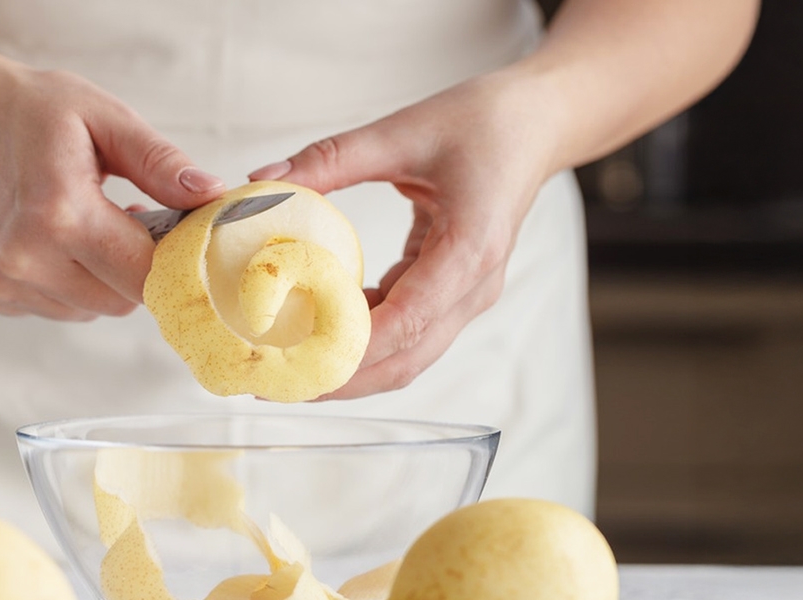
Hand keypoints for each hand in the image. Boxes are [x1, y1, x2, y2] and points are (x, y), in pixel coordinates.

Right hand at [0, 53, 224, 319]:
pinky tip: (44, 239)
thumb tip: (207, 196)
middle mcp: (20, 257)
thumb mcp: (102, 117)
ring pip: (84, 310)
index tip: (173, 231)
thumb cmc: (26, 112)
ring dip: (95, 278)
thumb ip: (159, 161)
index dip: (172, 257)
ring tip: (79, 225)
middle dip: (133, 268)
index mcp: (57, 212)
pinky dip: (58, 282)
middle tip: (123, 220)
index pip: (146, 273)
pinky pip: (47, 308)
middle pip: (119, 302)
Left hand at [249, 73, 564, 398]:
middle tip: (278, 381)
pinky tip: (319, 329)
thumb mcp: (402, 132)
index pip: (408, 320)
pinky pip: (408, 328)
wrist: (537, 124)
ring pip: (408, 353)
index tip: (300, 359)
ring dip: (352, 367)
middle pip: (407, 357)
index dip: (354, 349)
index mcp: (470, 247)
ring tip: (289, 366)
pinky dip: (365, 339)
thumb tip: (265, 180)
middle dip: (343, 377)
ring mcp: (467, 293)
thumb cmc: (486, 124)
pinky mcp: (454, 291)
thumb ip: (333, 158)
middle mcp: (474, 284)